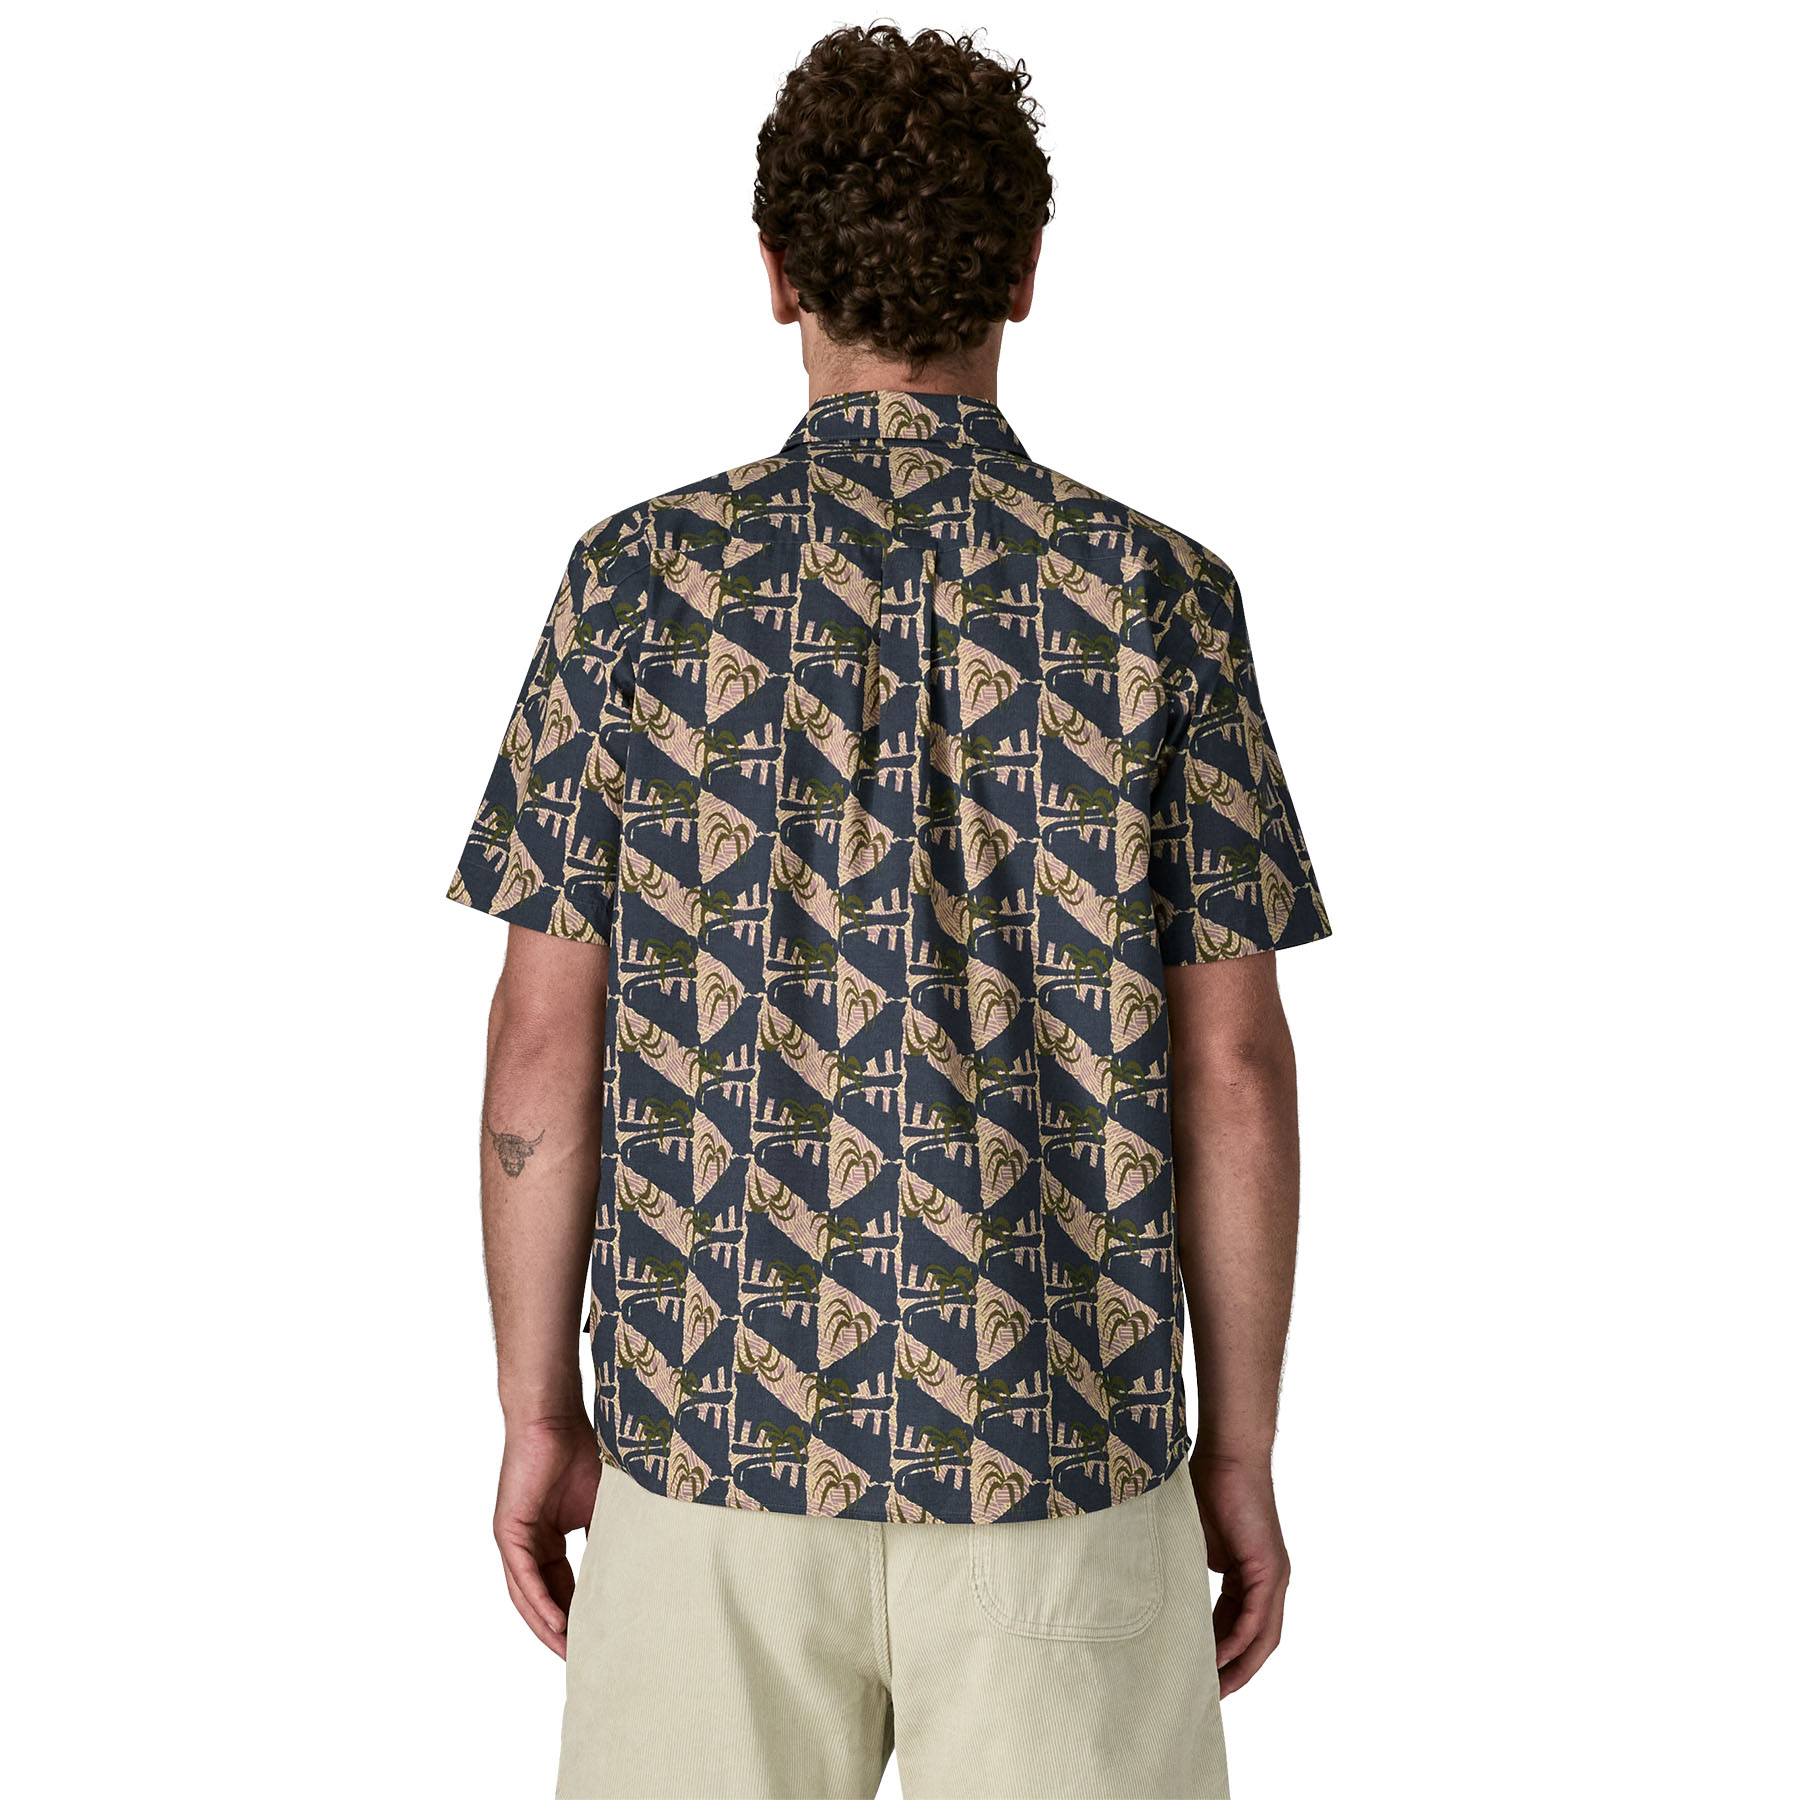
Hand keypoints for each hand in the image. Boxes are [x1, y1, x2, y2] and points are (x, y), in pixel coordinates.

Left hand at [495, 1414, 602, 1657]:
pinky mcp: (508, 1533)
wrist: (555, 1419)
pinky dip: (540, 1604)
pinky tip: (558, 1625)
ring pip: (528, 1598)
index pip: (561, 1590)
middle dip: (562, 1633)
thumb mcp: (601, 1508)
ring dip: (548, 1628)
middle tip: (585, 1662)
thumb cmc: (580, 1452)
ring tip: (571, 1654)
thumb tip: (631, 1574)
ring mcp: (515, 1541)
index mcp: (547, 1542)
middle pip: (543, 1601)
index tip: (600, 1642)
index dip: (578, 1617)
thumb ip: (606, 1540)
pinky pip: (523, 1579)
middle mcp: (527, 1547)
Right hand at [1188, 1452, 1289, 1696]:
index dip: (1221, 1655)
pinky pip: (1257, 1619)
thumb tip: (1165, 1598)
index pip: (1239, 1627)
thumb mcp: (1194, 1542)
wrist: (1227, 1456)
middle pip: (1257, 1642)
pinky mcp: (1270, 1570)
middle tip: (1208, 1699)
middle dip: (1235, 1673)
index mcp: (1250, 1575)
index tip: (1198, 1675)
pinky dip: (1239, 1642)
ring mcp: (1273, 1577)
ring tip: (1214, 1691)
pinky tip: (1219, 1658)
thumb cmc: (1206, 1487)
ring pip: (1262, 1637)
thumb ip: (1189, 1572)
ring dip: (1240, 1666)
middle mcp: (1269, 1582)